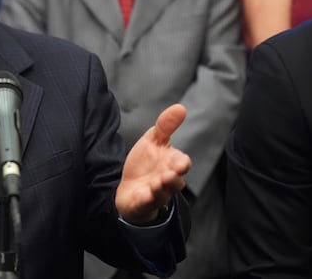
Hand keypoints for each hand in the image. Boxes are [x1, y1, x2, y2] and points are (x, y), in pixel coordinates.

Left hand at [115, 104, 191, 224]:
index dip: (181, 164)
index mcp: (171, 164)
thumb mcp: (153, 141)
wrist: (130, 187)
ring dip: (161, 189)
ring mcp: (156, 194)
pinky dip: (146, 200)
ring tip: (157, 183)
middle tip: (169, 174)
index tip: (180, 163)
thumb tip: (180, 107)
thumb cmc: (146, 163)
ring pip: (163, 194)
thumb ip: (166, 126)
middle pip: (175, 182)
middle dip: (173, 178)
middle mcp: (167, 181)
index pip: (181, 164)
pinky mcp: (142, 204)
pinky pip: (146, 204)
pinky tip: (144, 195)